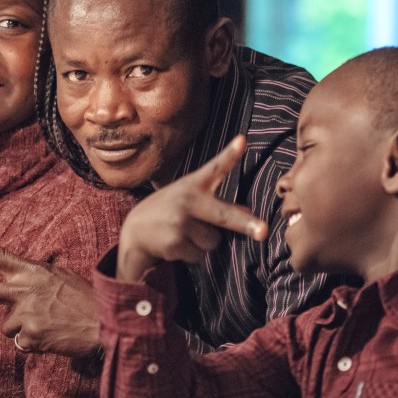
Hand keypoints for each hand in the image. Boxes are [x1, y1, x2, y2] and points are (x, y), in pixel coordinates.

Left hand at [0, 241, 100, 356]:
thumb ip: (34, 279)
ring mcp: (26, 315)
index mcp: (32, 271)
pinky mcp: (30, 337)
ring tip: (50, 324)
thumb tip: (15, 290)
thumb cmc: (85, 298)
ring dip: (23, 328)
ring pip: (7, 326)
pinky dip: (35, 343)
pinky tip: (53, 337)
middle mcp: (25, 290)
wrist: (106, 321)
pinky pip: (22, 343)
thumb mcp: (58, 277)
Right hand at [116, 137, 263, 283]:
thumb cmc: (169, 212)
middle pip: (223, 215)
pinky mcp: (173, 242)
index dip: (230, 154)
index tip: (243, 141)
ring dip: (203, 244)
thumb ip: (218, 205)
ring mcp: (179, 221)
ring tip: (183, 234)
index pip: (215, 167)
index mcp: (193, 185)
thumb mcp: (191, 202)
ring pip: (214, 242)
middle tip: (264, 231)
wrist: (134, 231)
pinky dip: (191, 255)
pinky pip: (199, 256)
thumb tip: (249, 212)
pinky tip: (174, 245)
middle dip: (245, 224)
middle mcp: (187, 200)